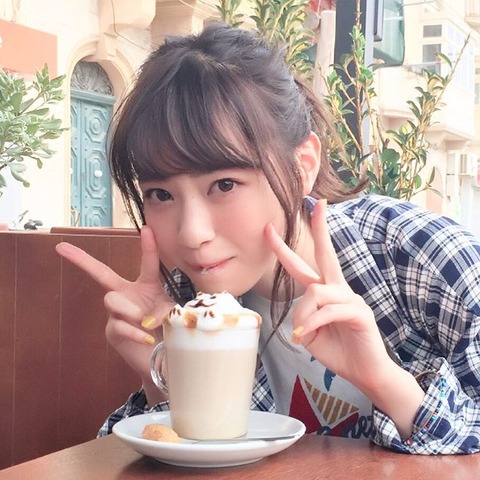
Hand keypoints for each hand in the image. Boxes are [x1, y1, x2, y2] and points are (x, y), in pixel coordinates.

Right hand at [55, 226, 174, 391]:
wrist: (160, 358)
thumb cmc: (166, 330)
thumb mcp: (171, 314)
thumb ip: (165, 309)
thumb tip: (148, 317)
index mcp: (145, 286)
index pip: (146, 263)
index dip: (148, 246)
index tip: (148, 228)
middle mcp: (126, 295)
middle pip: (102, 274)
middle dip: (81, 260)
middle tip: (62, 248)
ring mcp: (116, 313)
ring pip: (111, 300)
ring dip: (129, 309)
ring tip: (144, 320)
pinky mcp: (113, 332)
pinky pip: (118, 326)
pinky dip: (134, 332)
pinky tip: (147, 338)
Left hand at [265, 199, 392, 392]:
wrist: (364, 373)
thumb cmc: (337, 351)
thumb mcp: (309, 334)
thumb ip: (302, 317)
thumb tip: (300, 312)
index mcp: (325, 293)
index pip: (303, 266)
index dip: (285, 249)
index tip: (270, 228)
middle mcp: (338, 290)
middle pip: (327, 254)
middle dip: (320, 228)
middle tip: (316, 203)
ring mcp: (351, 299)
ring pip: (317, 291)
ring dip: (304, 314)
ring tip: (303, 333)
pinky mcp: (360, 313)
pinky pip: (328, 310)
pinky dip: (313, 323)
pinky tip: (306, 335)